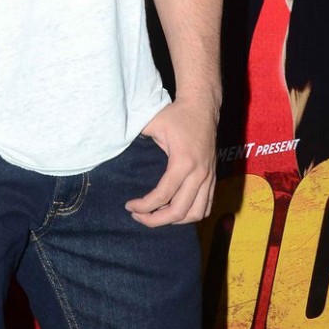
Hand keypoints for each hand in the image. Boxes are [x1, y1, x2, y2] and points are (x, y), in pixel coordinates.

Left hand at [125, 99, 216, 226]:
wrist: (202, 107)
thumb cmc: (175, 115)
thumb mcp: (153, 123)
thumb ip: (136, 135)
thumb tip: (116, 145)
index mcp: (183, 161)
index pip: (163, 195)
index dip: (144, 206)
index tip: (129, 206)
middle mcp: (199, 173)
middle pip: (179, 211)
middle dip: (156, 220)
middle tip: (138, 217)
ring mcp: (209, 177)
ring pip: (196, 214)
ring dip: (175, 221)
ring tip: (156, 216)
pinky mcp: (213, 178)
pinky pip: (206, 206)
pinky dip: (191, 215)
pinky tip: (175, 212)